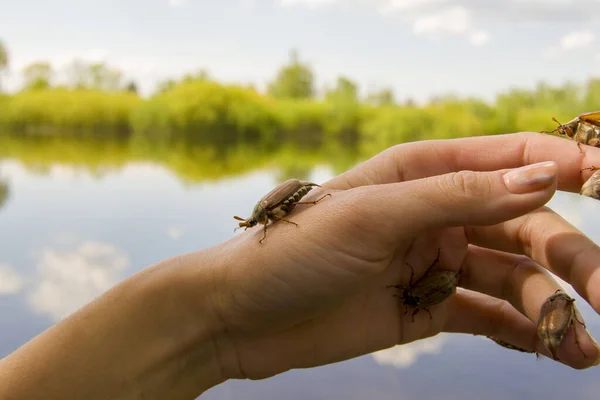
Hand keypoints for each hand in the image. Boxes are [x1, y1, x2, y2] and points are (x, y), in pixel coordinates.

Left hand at [199, 131, 599, 380]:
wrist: (242, 316)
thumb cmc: (293, 251)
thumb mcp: (373, 214)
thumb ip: (457, 195)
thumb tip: (543, 177)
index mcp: (420, 172)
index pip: (506, 159)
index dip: (562, 166)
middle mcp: (434, 213)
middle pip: (521, 226)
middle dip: (569, 256)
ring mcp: (433, 262)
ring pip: (512, 277)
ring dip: (551, 306)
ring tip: (584, 343)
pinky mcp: (427, 308)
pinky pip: (488, 316)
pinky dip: (523, 332)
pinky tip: (559, 351)